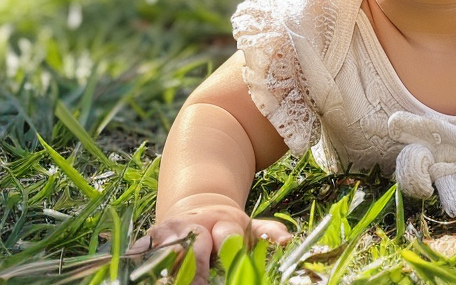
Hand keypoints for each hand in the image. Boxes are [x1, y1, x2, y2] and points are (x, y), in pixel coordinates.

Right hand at [128, 202, 291, 284]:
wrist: (195, 209)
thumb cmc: (224, 226)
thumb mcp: (248, 226)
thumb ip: (266, 232)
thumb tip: (287, 239)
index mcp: (222, 222)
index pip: (227, 234)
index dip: (229, 245)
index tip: (232, 255)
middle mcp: (195, 225)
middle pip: (194, 245)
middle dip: (195, 267)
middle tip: (200, 284)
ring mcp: (171, 231)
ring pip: (167, 249)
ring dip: (167, 265)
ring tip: (168, 280)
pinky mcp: (149, 239)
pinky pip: (141, 251)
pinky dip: (139, 261)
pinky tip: (138, 273)